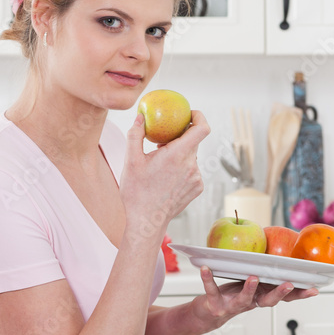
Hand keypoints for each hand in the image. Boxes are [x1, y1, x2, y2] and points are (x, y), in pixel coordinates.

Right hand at [120, 110, 209, 240]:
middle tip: (163, 140)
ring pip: (191, 157)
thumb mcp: (130, 160)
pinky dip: (182, 168)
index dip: (200, 116)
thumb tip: (141, 117)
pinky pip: (192, 170)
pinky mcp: (198, 188)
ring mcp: (197, 178)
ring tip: (161, 164)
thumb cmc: (137, 192)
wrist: (146, 221)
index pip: (202, 128)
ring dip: (179, 155)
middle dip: (180, 137)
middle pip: (194, 141)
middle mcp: (191, 166)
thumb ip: (136, 134)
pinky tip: (166, 177)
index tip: (190, 113)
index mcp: (177, 155)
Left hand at [195, 266, 317, 323]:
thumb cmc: (233, 295)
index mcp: (262, 296)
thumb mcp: (253, 285)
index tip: (314, 289)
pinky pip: (212, 290)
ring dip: (249, 289)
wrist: (209, 315)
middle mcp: (251, 303)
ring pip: (244, 299)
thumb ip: (265, 274)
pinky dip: (208, 280)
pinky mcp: (216, 304)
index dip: (299, 294)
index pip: (284, 297)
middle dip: (280, 293)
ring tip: (253, 278)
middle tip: (289, 284)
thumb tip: (280, 251)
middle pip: (269, 301)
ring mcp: (233, 305)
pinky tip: (206, 269)